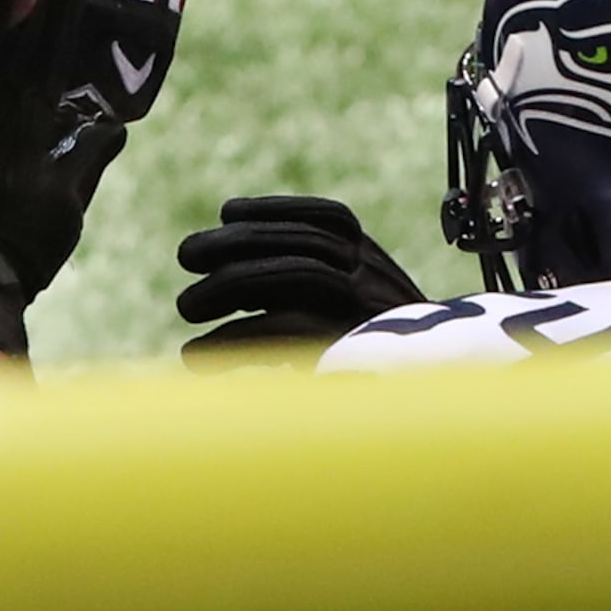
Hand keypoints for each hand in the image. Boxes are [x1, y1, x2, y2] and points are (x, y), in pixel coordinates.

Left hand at [174, 195, 423, 355]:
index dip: (276, 208)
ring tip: (187, 307)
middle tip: (186, 255)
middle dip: (236, 242)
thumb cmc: (373, 363)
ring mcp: (367, 312)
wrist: (424, 402)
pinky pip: (286, 330)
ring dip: (228, 287)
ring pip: (295, 275)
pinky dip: (231, 340)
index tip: (228, 212)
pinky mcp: (350, 351)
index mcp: (373, 264)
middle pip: (302, 241)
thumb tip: (228, 273)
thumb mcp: (345, 311)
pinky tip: (196, 354)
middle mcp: (375, 279)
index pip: (330, 217)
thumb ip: (300, 286)